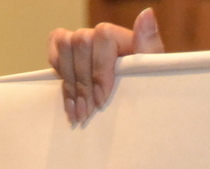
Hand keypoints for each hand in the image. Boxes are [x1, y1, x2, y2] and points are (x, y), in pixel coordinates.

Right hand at [48, 8, 164, 124]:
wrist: (142, 106)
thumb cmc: (149, 89)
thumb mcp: (154, 73)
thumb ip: (150, 45)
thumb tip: (146, 14)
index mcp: (123, 36)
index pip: (103, 36)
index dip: (99, 69)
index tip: (102, 100)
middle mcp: (101, 36)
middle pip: (80, 42)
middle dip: (83, 83)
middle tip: (89, 112)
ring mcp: (84, 45)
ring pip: (64, 45)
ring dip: (69, 83)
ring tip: (79, 113)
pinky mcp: (70, 57)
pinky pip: (55, 55)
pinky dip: (61, 80)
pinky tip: (71, 105)